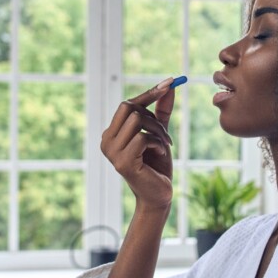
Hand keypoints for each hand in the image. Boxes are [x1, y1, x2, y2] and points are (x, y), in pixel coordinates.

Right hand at [100, 78, 175, 209]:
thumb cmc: (157, 166)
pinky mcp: (122, 162)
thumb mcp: (159, 134)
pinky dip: (158, 143)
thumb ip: (162, 111)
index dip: (149, 93)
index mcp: (111, 133)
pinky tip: (160, 155)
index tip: (170, 82)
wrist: (159, 195)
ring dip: (158, 131)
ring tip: (164, 146)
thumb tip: (170, 86)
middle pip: (129, 107)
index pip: (127, 104)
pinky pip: (143, 138)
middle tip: (165, 133)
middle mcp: (106, 140)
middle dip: (153, 116)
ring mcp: (112, 152)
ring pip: (137, 120)